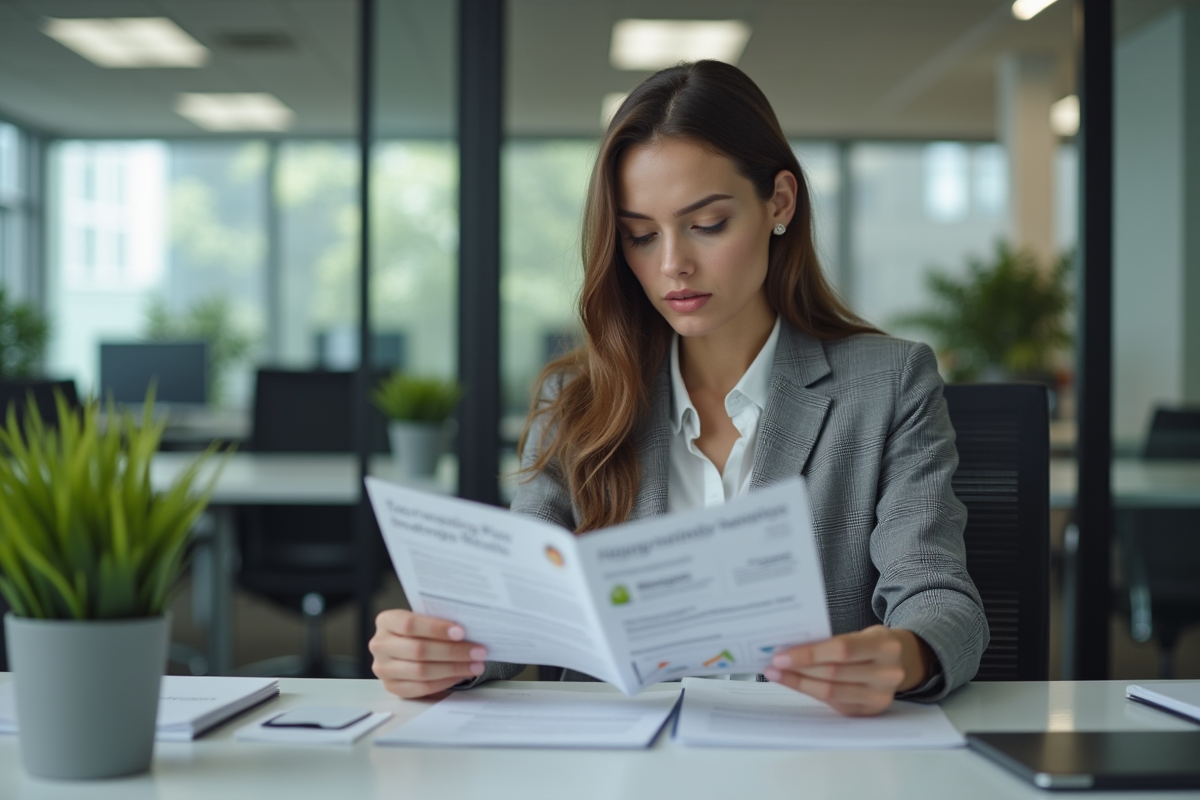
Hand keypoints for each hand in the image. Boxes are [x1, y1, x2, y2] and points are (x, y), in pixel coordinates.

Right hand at [370, 609, 487, 698]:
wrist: (402, 644)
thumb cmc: (418, 629)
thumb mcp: (422, 617)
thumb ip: (437, 621)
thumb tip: (470, 628)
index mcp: (386, 621)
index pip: (410, 624)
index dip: (436, 629)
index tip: (461, 632)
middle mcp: (380, 645)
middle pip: (418, 650)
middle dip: (453, 652)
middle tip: (478, 651)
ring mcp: (383, 668)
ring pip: (421, 671)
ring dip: (453, 669)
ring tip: (475, 665)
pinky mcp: (392, 687)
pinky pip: (421, 688)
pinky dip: (444, 682)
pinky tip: (460, 675)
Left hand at [763, 626, 932, 715]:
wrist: (904, 662)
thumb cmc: (873, 644)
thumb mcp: (861, 634)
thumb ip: (833, 641)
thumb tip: (791, 649)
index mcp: (884, 645)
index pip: (840, 650)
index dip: (808, 654)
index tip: (781, 655)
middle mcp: (887, 673)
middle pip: (833, 674)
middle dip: (798, 670)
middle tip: (773, 666)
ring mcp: (881, 695)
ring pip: (832, 692)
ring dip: (800, 684)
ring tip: (778, 675)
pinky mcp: (872, 710)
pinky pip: (836, 704)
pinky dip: (812, 693)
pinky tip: (797, 684)